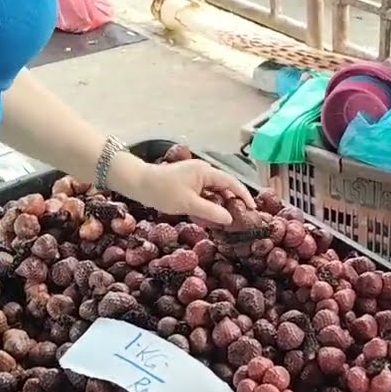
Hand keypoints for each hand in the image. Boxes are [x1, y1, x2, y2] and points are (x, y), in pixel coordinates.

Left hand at [125, 159, 255, 225]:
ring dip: (221, 204)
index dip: (245, 196)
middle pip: (225, 187)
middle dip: (234, 201)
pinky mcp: (188, 183)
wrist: (137, 183)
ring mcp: (195, 177)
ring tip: (228, 220)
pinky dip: (209, 204)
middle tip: (242, 218)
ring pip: (215, 191)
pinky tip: (209, 216)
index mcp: (206, 172)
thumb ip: (210, 211)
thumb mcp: (188, 204)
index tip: (253, 210)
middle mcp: (203, 171)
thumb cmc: (162, 191)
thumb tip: (230, 219)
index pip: (232, 183)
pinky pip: (205, 193)